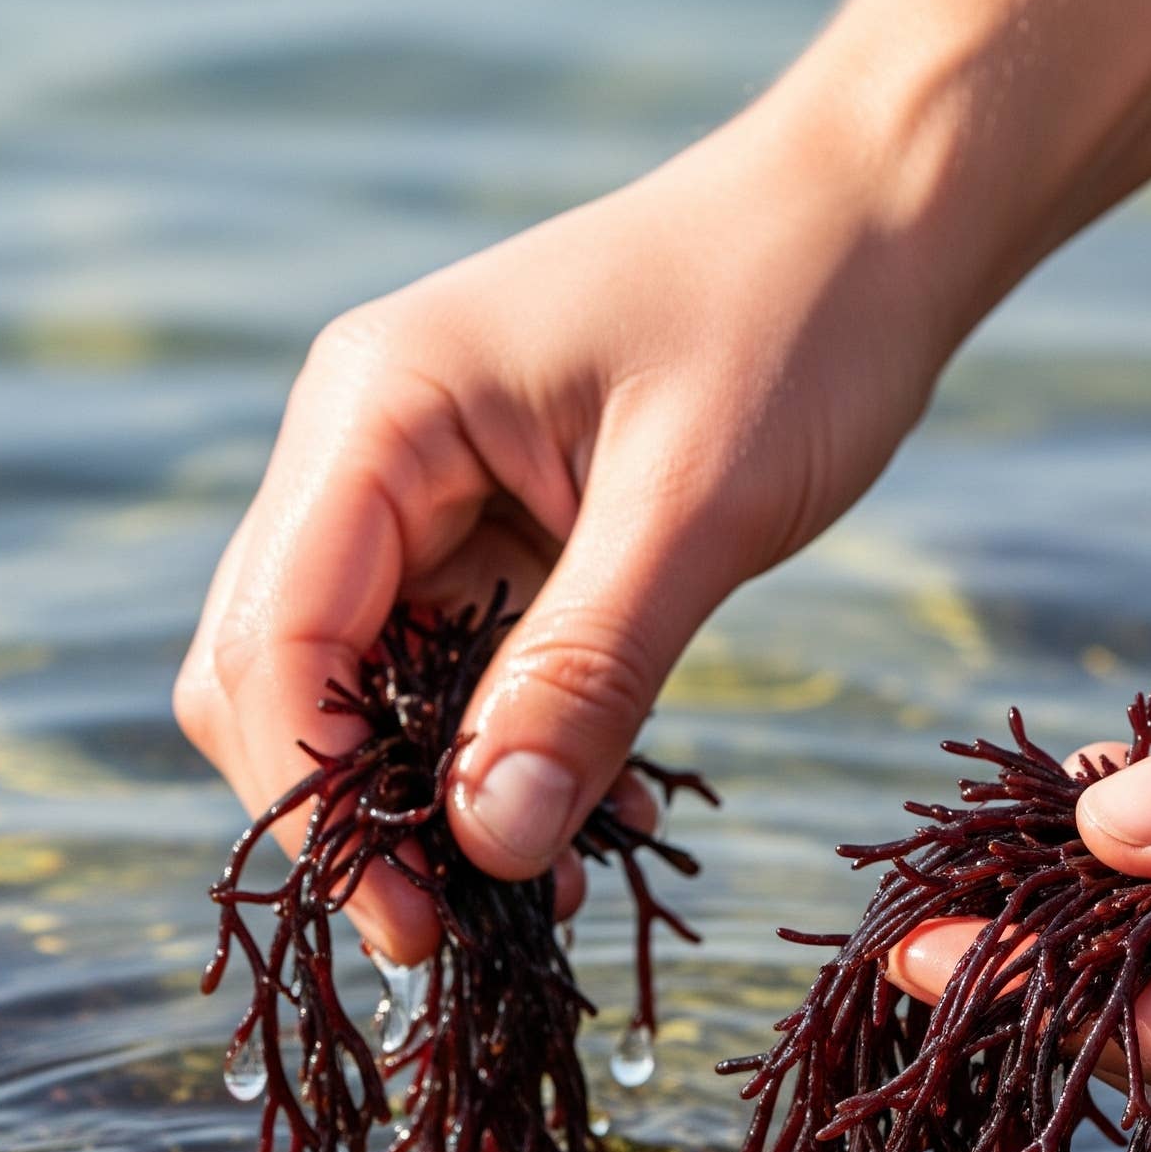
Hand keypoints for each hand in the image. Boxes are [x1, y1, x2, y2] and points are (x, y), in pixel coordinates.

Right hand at [175, 0, 1150, 962]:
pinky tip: (602, 813)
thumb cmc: (795, 322)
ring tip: (561, 881)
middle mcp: (369, 451)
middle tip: (468, 928)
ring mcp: (428, 489)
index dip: (320, 802)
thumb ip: (585, 676)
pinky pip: (468, 667)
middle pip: (285, 671)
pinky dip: (512, 750)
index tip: (417, 925)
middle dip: (361, 811)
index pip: (277, 639)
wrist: (873, 223)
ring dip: (444, 793)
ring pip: (375, 684)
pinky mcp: (500, 527)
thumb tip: (488, 847)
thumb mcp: (696, 511)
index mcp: (377, 413)